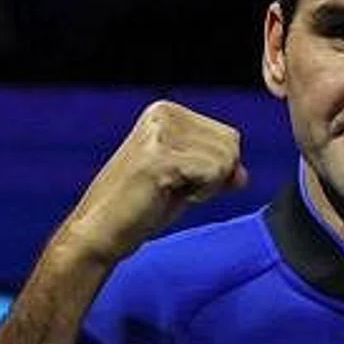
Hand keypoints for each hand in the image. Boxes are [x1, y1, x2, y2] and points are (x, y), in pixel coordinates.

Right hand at [58, 100, 248, 264]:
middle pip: (232, 144)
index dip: (218, 170)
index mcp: (166, 112)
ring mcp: (160, 133)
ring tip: (171, 191)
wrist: (100, 231)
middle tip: (178, 188)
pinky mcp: (160, 156)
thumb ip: (215, 170)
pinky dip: (202, 192)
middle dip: (216, 176)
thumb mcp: (186, 181)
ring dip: (208, 186)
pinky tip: (170, 195)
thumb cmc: (140, 207)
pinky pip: (214, 172)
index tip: (182, 181)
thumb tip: (243, 174)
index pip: (229, 136)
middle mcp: (163, 114)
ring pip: (226, 158)